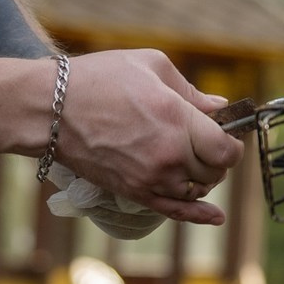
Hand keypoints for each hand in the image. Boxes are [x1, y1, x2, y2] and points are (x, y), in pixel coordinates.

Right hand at [50, 49, 240, 225]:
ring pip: (196, 191)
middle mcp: (168, 155)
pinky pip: (174, 211)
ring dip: (202, 177)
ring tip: (193, 159)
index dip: (232, 142)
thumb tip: (219, 107)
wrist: (50, 109)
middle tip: (206, 141)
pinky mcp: (133, 192)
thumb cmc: (99, 78)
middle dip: (216, 157)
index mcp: (178, 119)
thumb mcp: (151, 65)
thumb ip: (190, 90)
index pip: (226, 149)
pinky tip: (215, 217)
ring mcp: (150, 178)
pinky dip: (197, 215)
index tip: (226, 133)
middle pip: (214, 171)